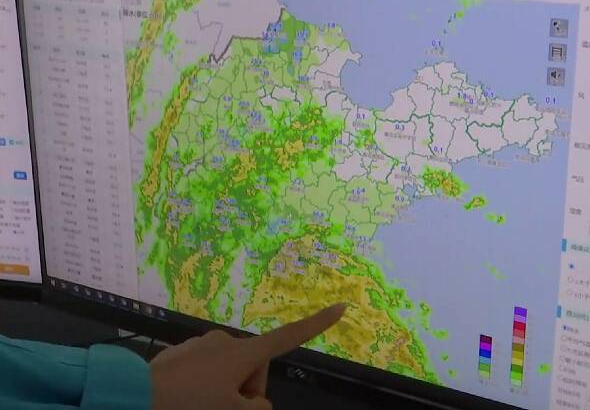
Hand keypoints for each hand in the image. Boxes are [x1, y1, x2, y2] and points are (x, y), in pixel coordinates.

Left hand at [150, 304, 346, 409]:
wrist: (133, 398)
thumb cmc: (190, 405)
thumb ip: (257, 409)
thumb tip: (258, 403)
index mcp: (244, 353)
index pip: (290, 337)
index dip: (317, 324)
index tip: (341, 306)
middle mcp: (226, 342)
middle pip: (254, 368)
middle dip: (247, 390)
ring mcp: (202, 345)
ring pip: (228, 372)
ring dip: (223, 391)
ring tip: (200, 406)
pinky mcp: (181, 353)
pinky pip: (205, 370)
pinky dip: (202, 386)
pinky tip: (184, 400)